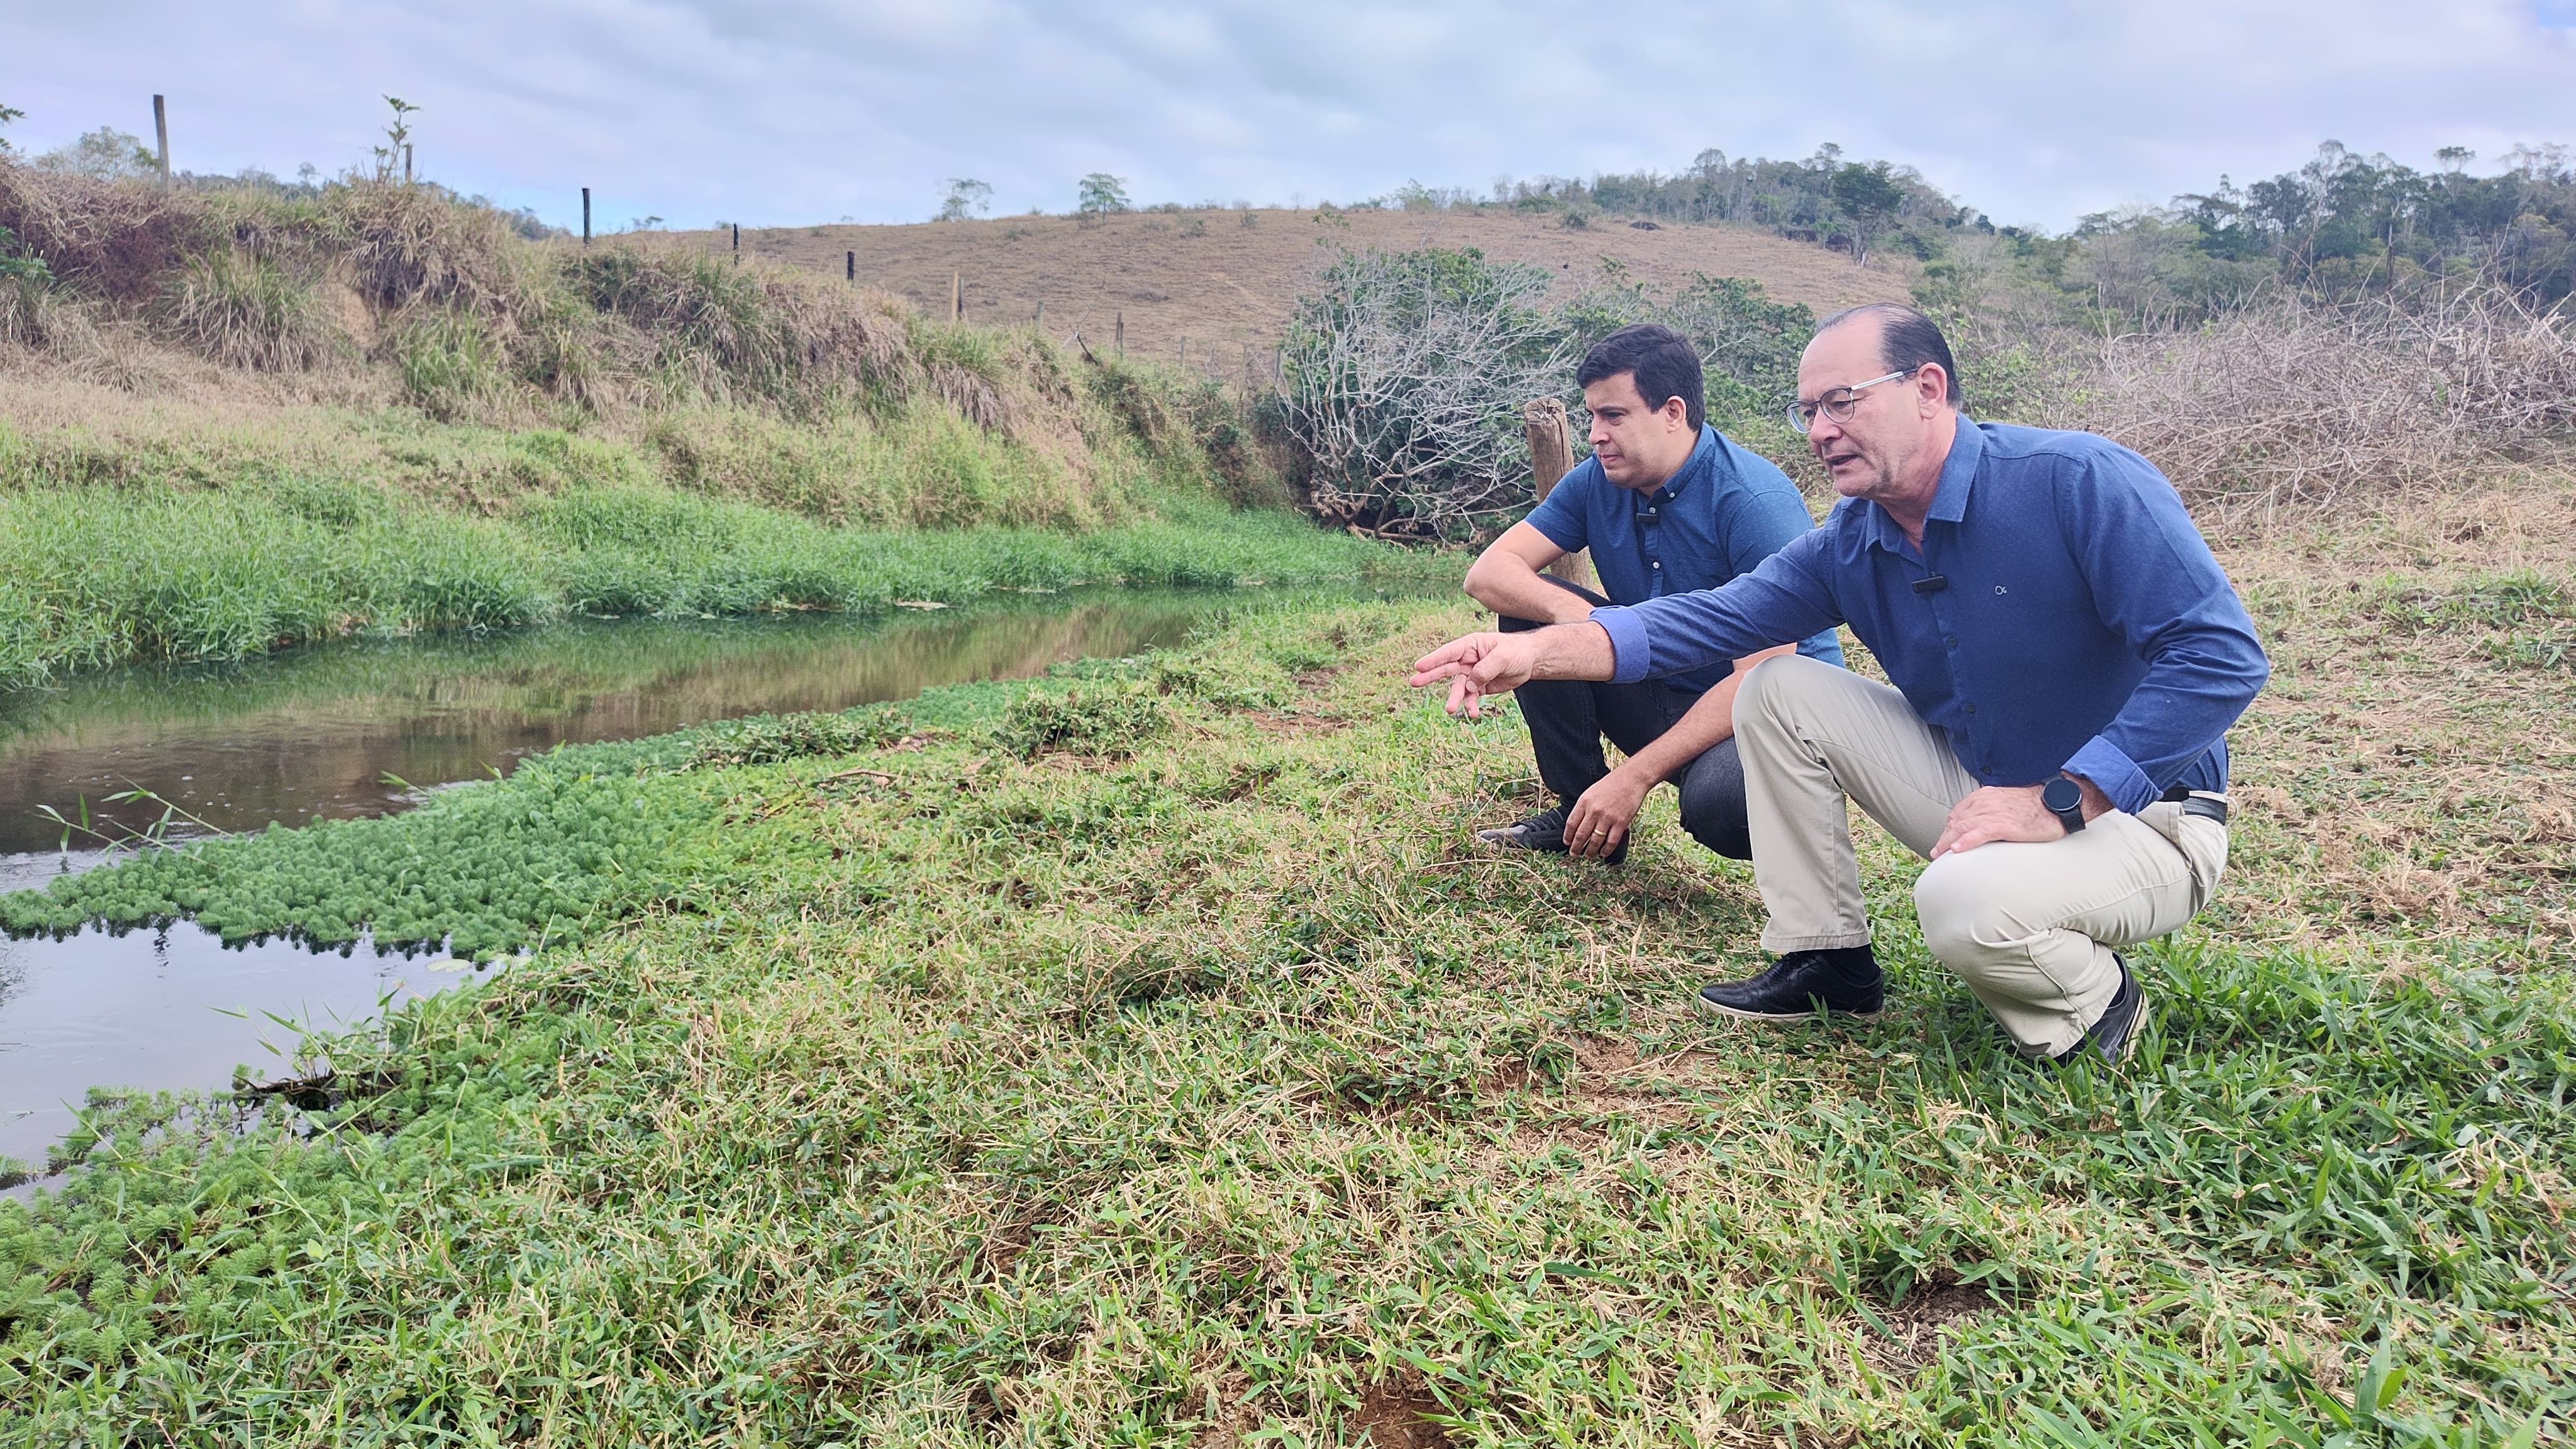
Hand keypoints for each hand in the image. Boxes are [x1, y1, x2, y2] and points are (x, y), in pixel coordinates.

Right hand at [1408, 631, 1541, 717]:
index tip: (1418, 666)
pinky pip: (1470, 698)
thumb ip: (1486, 668)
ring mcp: (1471, 674)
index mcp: (1470, 646)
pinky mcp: (1478, 687)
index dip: (1433, 659)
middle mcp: (1466, 660)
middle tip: (1413, 682)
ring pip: (1458, 687)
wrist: (1529, 661)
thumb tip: (1470, 684)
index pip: (1449, 652)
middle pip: (1445, 669)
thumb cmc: (1515, 651)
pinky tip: (1473, 713)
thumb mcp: (1503, 656)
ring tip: (1450, 710)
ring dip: (1454, 698)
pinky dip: (1471, 706)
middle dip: (1430, 676)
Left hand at [1564, 769, 1649, 858]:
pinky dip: (1606, 850)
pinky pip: (1611, 841)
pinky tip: (1603, 853)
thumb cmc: (1612, 784)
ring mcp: (1607, 817)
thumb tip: (1578, 824)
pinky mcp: (1621, 823)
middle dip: (1576, 848)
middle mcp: (1594, 811)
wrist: (1631, 779)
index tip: (1567, 843)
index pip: (1571, 824)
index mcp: (1584, 802)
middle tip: (1574, 854)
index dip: (1568, 836)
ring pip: (1595, 841)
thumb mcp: (1591, 792)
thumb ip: (1584, 807)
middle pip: (1581, 835)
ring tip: (1589, 855)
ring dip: (1590, 851)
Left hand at [1929, 784, 2062, 858]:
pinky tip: (1957, 850)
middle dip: (1944, 838)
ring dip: (1948, 842)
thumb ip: (1991, 810)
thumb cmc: (2035, 806)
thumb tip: (1980, 826)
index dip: (1948, 829)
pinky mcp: (2005, 824)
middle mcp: (1985, 802)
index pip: (1958, 813)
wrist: (2057, 803)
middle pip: (1957, 821)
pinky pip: (1980, 832)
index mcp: (1984, 796)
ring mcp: (1994, 812)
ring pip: (1963, 827)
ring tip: (1940, 855)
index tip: (1944, 841)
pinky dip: (1967, 841)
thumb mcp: (2006, 803)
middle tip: (1936, 854)